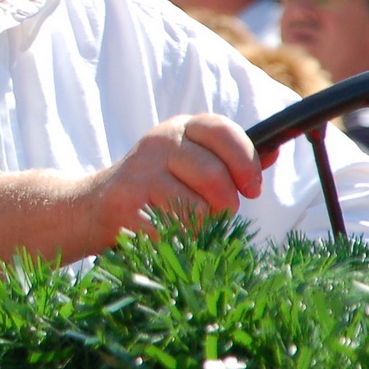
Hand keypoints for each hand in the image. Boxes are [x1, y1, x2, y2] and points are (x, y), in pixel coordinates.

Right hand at [84, 113, 270, 238]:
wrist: (94, 206)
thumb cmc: (156, 185)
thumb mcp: (191, 160)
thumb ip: (231, 157)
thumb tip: (274, 151)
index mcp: (181, 128)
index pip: (222, 131)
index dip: (245, 161)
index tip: (252, 189)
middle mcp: (159, 143)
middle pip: (215, 177)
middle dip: (225, 205)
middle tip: (216, 213)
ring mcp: (140, 173)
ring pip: (196, 210)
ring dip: (200, 227)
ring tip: (185, 223)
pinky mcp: (126, 204)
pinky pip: (173, 232)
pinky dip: (177, 240)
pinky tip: (164, 232)